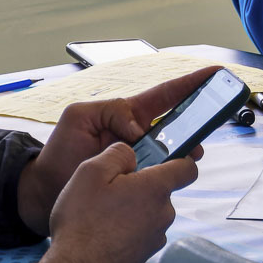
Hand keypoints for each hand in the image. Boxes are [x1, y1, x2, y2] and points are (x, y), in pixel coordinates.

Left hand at [16, 66, 216, 233]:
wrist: (47, 190)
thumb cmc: (61, 150)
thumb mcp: (79, 116)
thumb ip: (111, 111)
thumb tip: (138, 130)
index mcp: (131, 113)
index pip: (167, 94)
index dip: (191, 82)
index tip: (215, 72)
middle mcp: (143, 134)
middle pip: (179, 122)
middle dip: (199, 117)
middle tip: (215, 115)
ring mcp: (143, 157)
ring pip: (175, 150)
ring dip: (188, 149)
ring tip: (193, 151)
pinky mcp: (139, 179)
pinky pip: (162, 173)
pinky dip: (172, 172)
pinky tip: (175, 174)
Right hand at [19, 142, 198, 262]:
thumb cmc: (81, 223)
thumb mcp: (91, 172)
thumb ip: (118, 153)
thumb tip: (132, 153)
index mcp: (155, 188)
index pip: (187, 168)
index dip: (179, 158)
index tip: (163, 157)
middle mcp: (163, 213)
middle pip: (162, 190)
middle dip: (142, 186)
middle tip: (113, 190)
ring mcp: (156, 236)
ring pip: (151, 212)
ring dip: (134, 209)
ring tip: (104, 214)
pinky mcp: (145, 254)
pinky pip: (142, 232)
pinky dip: (129, 229)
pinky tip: (106, 232)